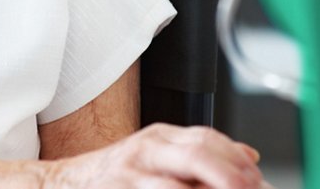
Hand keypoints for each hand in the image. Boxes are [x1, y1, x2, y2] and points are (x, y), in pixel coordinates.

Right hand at [41, 123, 264, 188]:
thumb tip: (249, 156)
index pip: (206, 137)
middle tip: (250, 188)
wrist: (64, 184)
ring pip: (176, 183)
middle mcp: (147, 148)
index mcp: (160, 137)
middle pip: (197, 153)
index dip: (234, 156)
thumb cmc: (114, 176)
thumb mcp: (158, 156)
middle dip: (228, 173)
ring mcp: (131, 173)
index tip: (256, 175)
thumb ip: (199, 154)